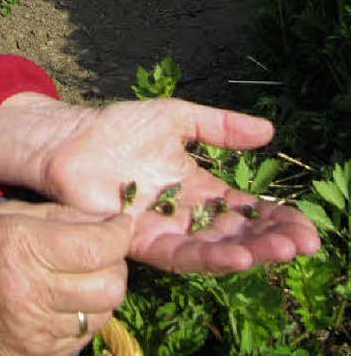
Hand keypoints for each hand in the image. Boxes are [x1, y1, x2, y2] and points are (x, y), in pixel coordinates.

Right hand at [0, 201, 131, 355]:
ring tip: (85, 275)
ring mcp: (35, 332)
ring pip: (103, 315)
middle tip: (103, 249)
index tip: (120, 223)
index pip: (97, 247)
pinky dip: (85, 318)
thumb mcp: (5, 216)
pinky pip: (82, 339)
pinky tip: (67, 300)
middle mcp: (33, 293)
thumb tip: (104, 216)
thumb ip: (56, 215)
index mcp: (24, 249)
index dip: (119, 232)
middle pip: (110, 285)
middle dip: (116, 263)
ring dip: (103, 293)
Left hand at [35, 97, 320, 274]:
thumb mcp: (177, 118)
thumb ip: (219, 127)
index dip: (276, 219)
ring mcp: (164, 229)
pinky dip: (209, 256)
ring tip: (279, 250)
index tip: (306, 226)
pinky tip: (236, 255)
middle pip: (237, 234)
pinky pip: (180, 254)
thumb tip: (268, 131)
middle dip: (272, 241)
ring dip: (248, 252)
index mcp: (198, 187)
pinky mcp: (140, 239)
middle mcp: (185, 214)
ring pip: (214, 249)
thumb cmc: (118, 127)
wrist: (69, 140)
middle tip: (303, 244)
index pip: (245, 210)